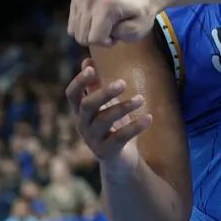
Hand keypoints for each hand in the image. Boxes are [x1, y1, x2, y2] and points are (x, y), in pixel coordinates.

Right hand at [65, 58, 152, 176]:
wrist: (119, 160)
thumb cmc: (110, 127)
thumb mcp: (103, 105)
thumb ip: (94, 85)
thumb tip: (87, 60)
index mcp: (80, 112)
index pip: (71, 95)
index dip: (79, 81)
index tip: (91, 68)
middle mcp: (83, 125)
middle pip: (88, 105)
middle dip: (104, 93)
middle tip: (123, 82)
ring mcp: (93, 139)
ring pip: (105, 120)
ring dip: (124, 107)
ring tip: (141, 98)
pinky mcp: (106, 152)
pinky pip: (120, 137)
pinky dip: (135, 126)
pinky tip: (149, 117)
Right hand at [69, 0, 156, 46]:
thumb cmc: (140, 14)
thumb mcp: (138, 29)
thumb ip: (122, 34)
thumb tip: (101, 33)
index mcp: (106, 5)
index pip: (94, 39)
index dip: (107, 42)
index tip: (118, 34)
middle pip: (82, 37)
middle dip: (98, 38)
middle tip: (112, 28)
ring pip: (75, 32)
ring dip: (91, 33)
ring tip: (106, 24)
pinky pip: (72, 25)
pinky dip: (84, 26)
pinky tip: (97, 19)